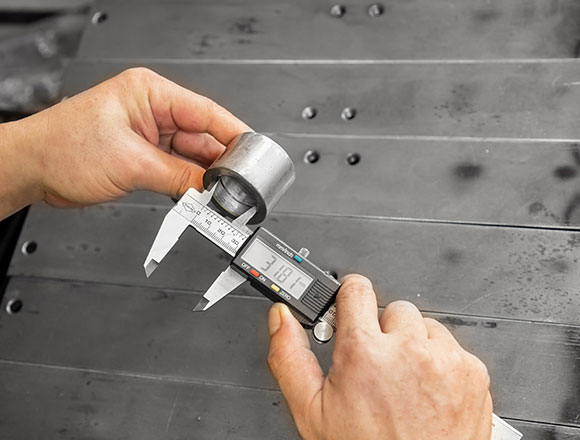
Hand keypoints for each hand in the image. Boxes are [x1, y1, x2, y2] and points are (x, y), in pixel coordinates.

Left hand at [0, 67, 248, 217]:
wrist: (33, 169)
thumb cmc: (63, 147)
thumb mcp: (132, 162)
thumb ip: (178, 177)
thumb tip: (210, 189)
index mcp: (150, 93)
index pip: (206, 112)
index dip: (234, 133)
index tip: (255, 150)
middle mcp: (153, 111)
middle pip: (202, 136)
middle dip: (220, 162)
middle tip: (237, 185)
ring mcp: (150, 134)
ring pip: (191, 156)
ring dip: (204, 177)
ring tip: (219, 195)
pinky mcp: (144, 155)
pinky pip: (176, 169)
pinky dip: (188, 183)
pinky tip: (199, 195)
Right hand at [267, 274, 491, 439]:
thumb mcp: (312, 411)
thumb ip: (289, 356)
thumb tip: (281, 319)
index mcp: (364, 352)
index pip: (356, 289)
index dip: (348, 297)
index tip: (349, 306)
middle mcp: (408, 349)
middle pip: (391, 308)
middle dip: (381, 330)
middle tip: (376, 364)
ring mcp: (445, 359)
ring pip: (423, 326)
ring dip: (412, 345)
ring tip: (403, 380)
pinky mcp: (472, 372)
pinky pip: (451, 347)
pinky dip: (439, 362)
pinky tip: (426, 389)